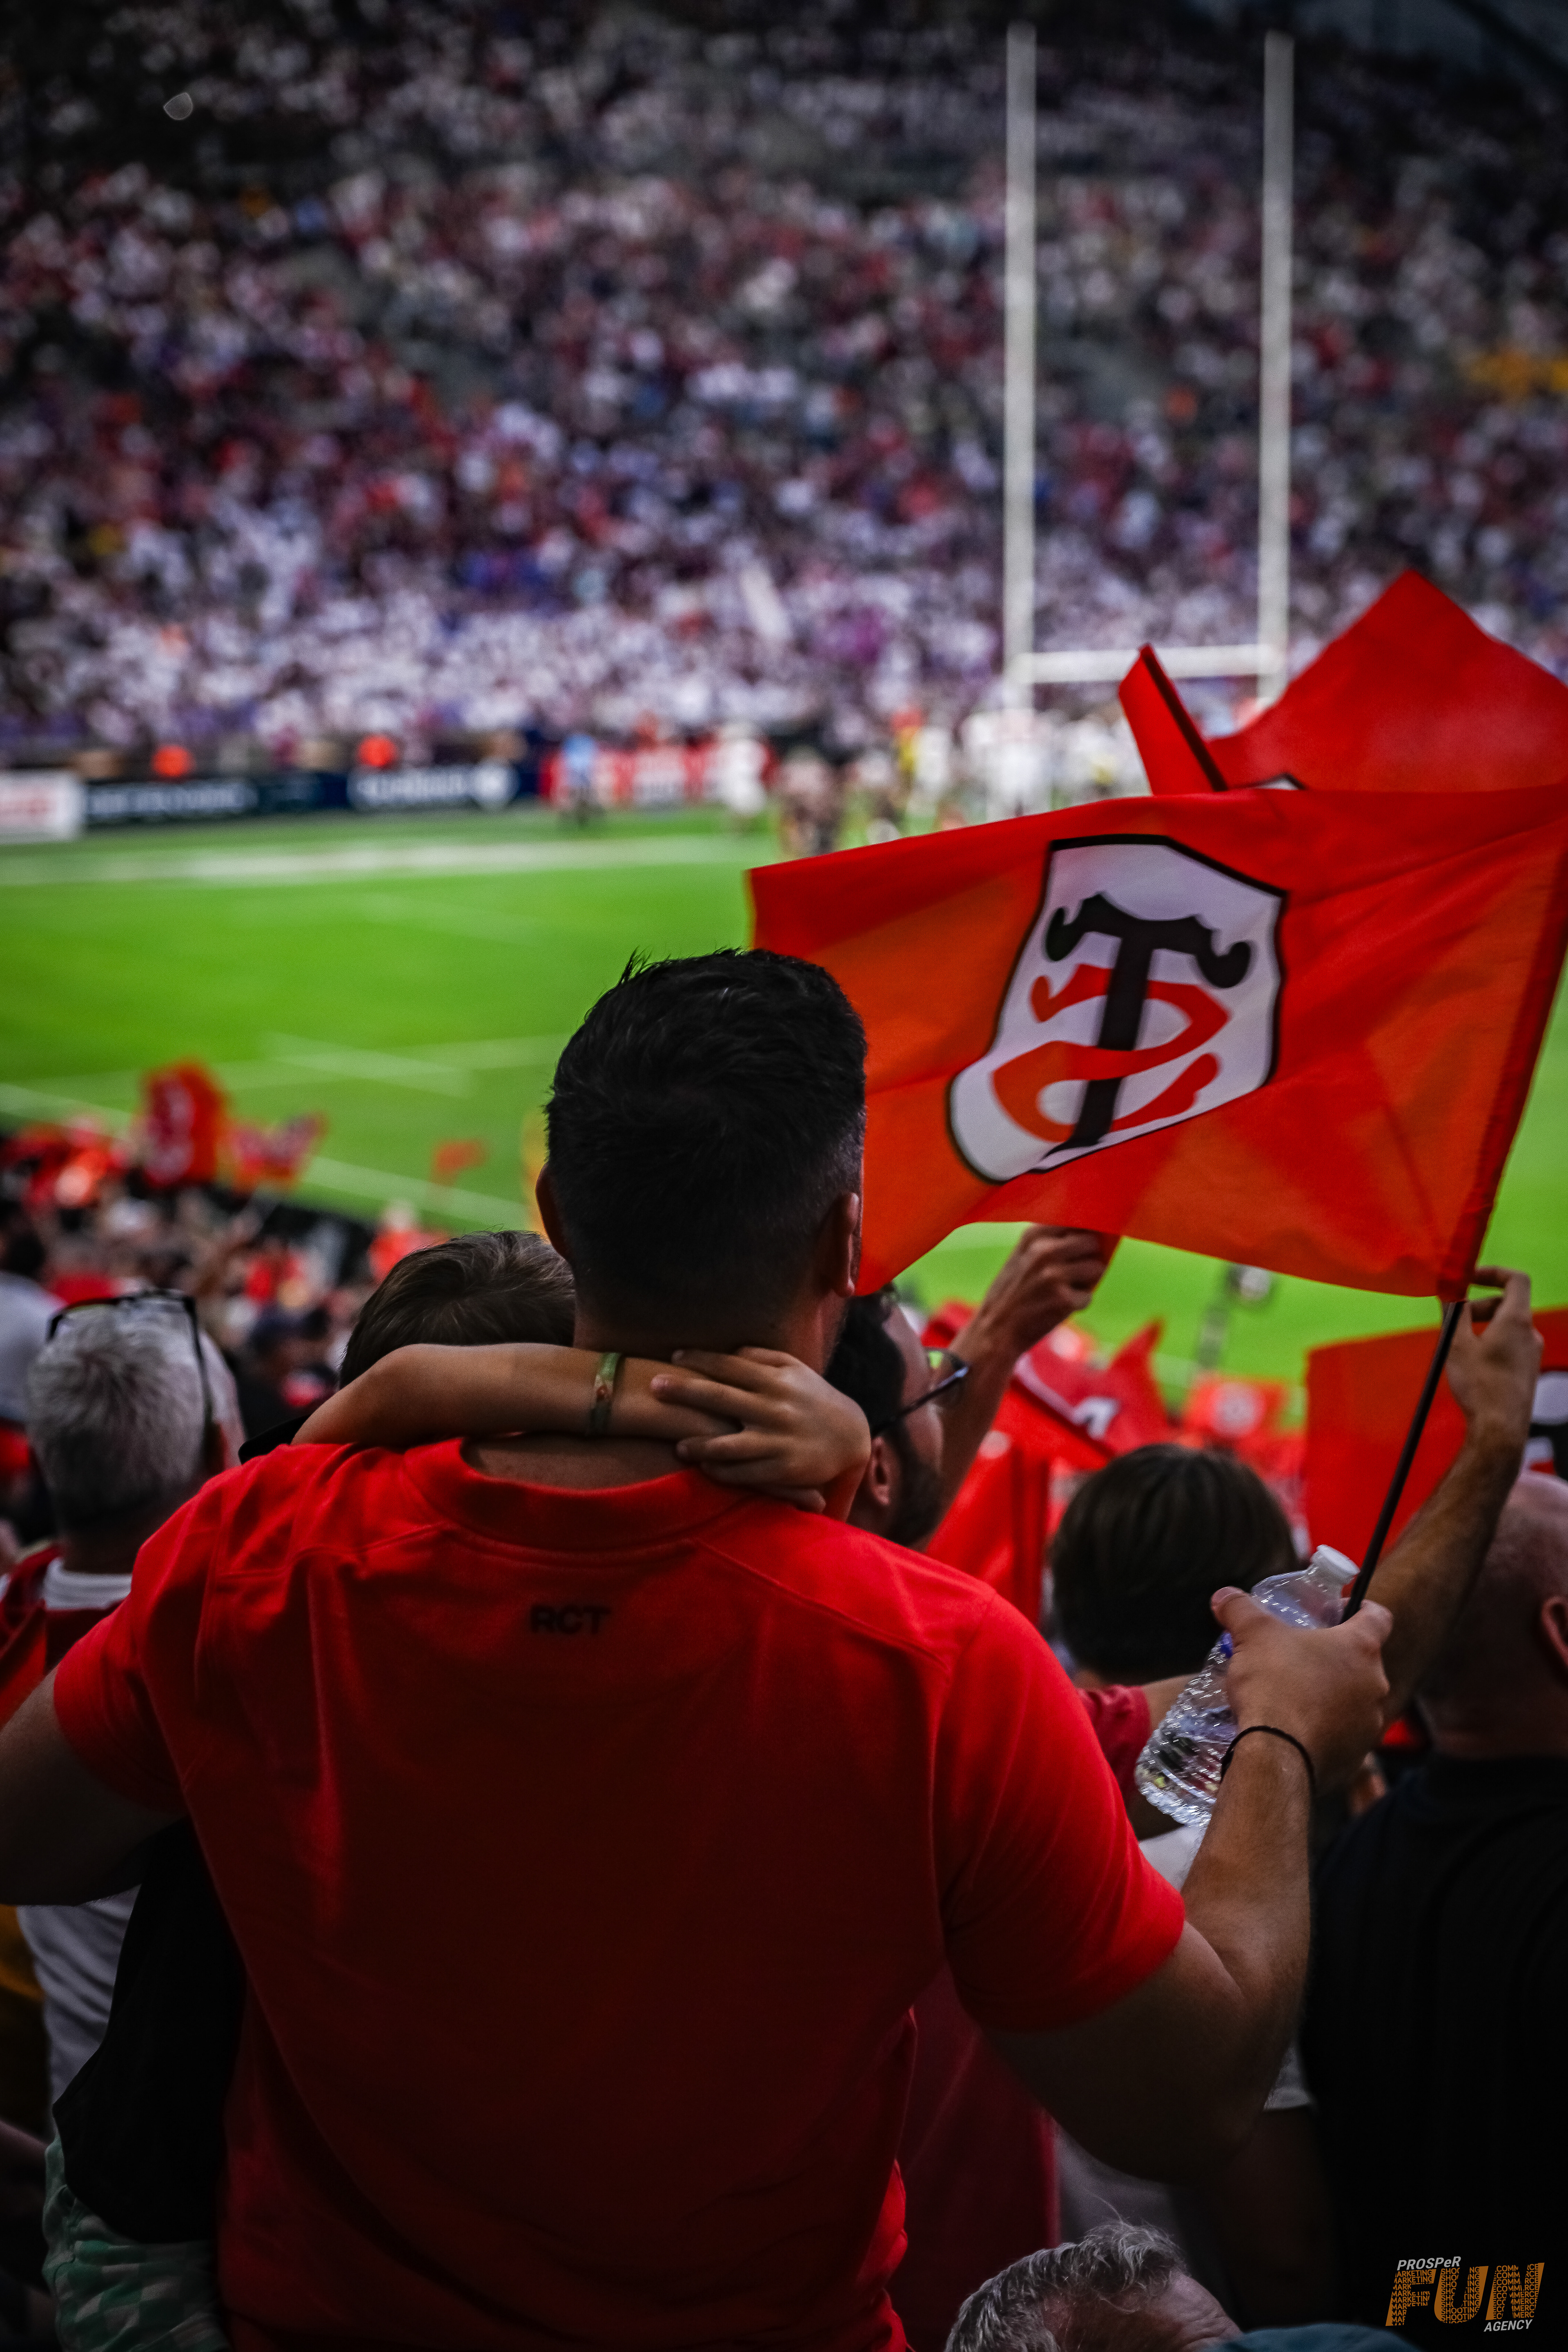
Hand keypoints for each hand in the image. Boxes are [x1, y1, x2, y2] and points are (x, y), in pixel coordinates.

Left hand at [650, 1348, 869, 1509]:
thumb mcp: (795, 1370)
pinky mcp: (782, 1470)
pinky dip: (722, 1471)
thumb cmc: (814, 1398)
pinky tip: (705, 1467)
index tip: (674, 1357)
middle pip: (721, 1397)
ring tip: (678, 1446)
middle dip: (684, 1391)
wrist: (851, 1436)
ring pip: (729, 1445)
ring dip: (699, 1445)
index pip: (731, 1366)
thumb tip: (730, 1351)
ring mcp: (777, 1441)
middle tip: (653, 1386)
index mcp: (776, 1381)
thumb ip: (763, 1358)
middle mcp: (774, 1408)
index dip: (700, 1360)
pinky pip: (744, 1473)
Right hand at [957, 1225, 1110, 1362]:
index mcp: (1033, 1235)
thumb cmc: (1013, 1293)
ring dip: (1086, 1282)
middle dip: (1089, 1258)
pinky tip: (1056, 1307)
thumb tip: (1095, 1232)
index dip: (1085, 1233)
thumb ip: (1051, 1240)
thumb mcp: (1023, 1255)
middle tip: (1071, 1273)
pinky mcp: (1063, 1300)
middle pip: (1092, 1242)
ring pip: (1097, 1268)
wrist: (994, 1331)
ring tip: (1061, 1290)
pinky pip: (1088, 1296)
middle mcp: (1044, 1251)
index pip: (1078, 1220)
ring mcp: (1054, 1275)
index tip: (1081, 1245)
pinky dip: (1077, 1304)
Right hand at [1214, 1587, 1389, 1793]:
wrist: (1276, 1757)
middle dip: (1332, 1658)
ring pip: (1353, 1701)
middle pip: (1361, 1662)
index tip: (1337, 1611)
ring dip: (1330, 1696)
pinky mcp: (1356, 1756)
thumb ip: (1240, 1608)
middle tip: (1299, 1658)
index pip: (1378, 1617)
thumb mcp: (1251, 1636)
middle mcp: (1374, 1685)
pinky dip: (1324, 1730)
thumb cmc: (1273, 1686)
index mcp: (1360, 1648)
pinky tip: (1295, 1730)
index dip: (1359, 1608)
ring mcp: (1369, 1724)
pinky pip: (1343, 1736)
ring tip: (1294, 1697)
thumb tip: (1225, 1596)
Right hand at [1446, 1266, 1539, 1453]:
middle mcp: (1530, 1334)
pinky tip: (1472, 1365)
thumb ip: (1454, 1313)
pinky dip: (1490, 1344)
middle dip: (1478, 1306)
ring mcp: (1532, 1355)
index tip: (1470, 1278)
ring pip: (1506, 1327)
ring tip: (1458, 1347)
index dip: (1493, 1272)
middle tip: (1453, 1320)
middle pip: (1506, 1305)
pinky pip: (1509, 1346)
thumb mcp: (1457, 1344)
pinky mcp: (1527, 1372)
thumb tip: (1451, 1294)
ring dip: (1482, 1327)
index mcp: (1516, 1320)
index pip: (1516, 1280)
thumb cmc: (1479, 1385)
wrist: (1501, 1429)